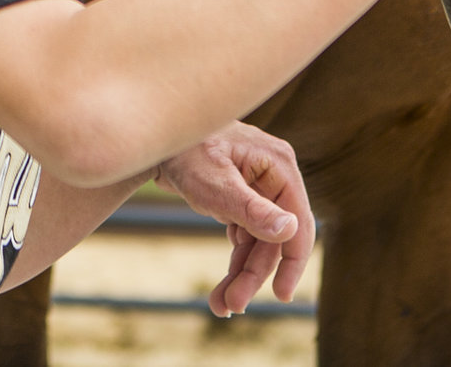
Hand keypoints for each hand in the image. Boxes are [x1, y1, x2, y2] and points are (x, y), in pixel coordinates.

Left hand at [155, 124, 314, 314]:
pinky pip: (244, 239)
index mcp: (278, 166)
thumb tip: (290, 230)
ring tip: (221, 306)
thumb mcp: (214, 183)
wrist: (151, 142)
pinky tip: (222, 290)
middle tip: (232, 305)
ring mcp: (256, 190)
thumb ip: (252, 209)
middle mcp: (272, 178)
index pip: (299, 221)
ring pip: (258, 244)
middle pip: (274, 239)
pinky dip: (235, 264)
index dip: (292, 261)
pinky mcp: (239, 200)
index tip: (282, 295)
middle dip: (253, 275)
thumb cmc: (182, 150)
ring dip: (242, 276)